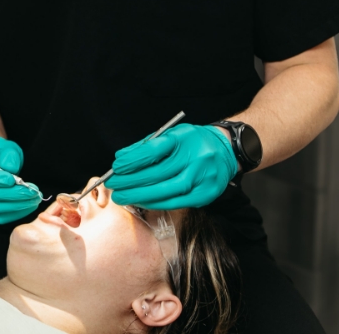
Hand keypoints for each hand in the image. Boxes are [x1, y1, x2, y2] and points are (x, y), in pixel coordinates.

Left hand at [106, 124, 237, 208]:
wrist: (225, 149)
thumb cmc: (193, 141)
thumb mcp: (171, 134)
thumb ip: (146, 145)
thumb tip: (122, 159)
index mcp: (183, 138)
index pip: (153, 150)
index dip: (132, 160)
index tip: (116, 166)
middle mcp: (195, 158)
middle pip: (158, 173)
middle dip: (131, 182)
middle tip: (113, 186)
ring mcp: (202, 178)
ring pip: (166, 191)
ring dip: (141, 196)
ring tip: (123, 197)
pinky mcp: (206, 194)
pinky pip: (177, 202)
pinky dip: (156, 203)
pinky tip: (142, 202)